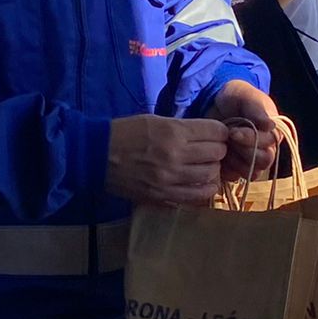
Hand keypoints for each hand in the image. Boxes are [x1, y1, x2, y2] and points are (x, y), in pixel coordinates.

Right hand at [107, 115, 229, 205]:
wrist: (97, 156)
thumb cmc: (126, 133)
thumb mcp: (156, 121)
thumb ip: (184, 128)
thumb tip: (210, 135)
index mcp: (174, 133)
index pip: (216, 132)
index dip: (220, 132)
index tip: (216, 133)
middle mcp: (176, 157)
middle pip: (217, 154)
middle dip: (218, 150)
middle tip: (210, 149)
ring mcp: (170, 181)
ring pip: (211, 177)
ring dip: (211, 170)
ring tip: (204, 166)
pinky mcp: (164, 197)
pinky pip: (197, 197)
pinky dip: (203, 189)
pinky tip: (198, 183)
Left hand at [210, 80, 279, 181]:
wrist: (216, 103)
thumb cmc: (236, 97)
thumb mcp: (246, 96)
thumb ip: (258, 110)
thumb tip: (270, 125)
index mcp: (273, 132)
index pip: (268, 144)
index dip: (250, 140)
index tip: (232, 132)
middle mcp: (266, 149)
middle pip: (262, 162)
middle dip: (242, 151)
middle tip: (227, 139)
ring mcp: (252, 161)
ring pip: (250, 173)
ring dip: (234, 161)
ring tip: (223, 145)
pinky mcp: (236, 168)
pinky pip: (235, 177)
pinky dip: (226, 170)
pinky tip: (218, 156)